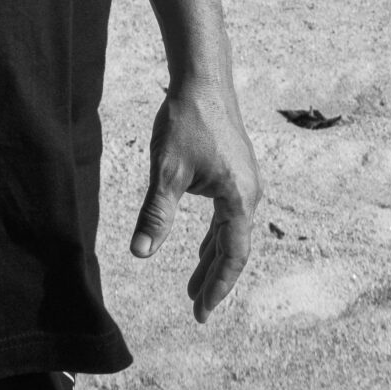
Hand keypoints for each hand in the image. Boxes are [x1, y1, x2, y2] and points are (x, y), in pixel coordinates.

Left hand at [130, 77, 261, 321]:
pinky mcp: (236, 170)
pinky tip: (204, 245)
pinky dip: (216, 235)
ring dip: (214, 258)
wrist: (202, 77)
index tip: (200, 312)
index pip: (233, 255)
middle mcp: (250, 192)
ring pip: (231, 231)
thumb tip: (140, 253)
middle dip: (214, 278)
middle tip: (196, 307)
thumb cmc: (187, 120)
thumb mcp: (167, 170)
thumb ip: (156, 214)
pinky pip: (229, 214)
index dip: (217, 286)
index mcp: (240, 197)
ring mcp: (245, 180)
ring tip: (195, 284)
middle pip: (234, 247)